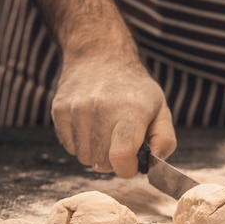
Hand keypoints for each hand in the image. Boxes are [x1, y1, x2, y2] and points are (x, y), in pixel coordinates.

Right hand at [51, 41, 175, 177]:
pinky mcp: (59, 109)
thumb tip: (153, 164)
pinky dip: (81, 143)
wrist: (100, 55)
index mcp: (131, 111)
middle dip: (114, 160)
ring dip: (96, 152)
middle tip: (120, 141)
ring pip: (84, 157)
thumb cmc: (134, 89)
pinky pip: (69, 147)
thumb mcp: (161, 109)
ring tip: (105, 131)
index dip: (127, 168)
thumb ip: (164, 140)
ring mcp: (77, 108)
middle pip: (102, 162)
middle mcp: (101, 108)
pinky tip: (91, 125)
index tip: (132, 162)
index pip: (121, 156)